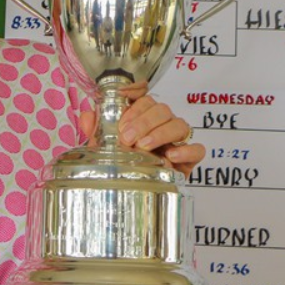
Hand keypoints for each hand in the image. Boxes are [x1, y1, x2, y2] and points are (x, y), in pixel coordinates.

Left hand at [77, 83, 204, 176]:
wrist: (136, 190)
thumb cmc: (123, 164)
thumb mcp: (105, 148)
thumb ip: (96, 132)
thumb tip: (87, 116)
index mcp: (143, 117)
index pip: (145, 96)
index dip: (135, 94)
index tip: (123, 98)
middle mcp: (162, 125)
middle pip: (161, 109)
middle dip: (143, 120)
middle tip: (126, 137)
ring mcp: (177, 141)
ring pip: (179, 124)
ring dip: (160, 133)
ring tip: (143, 147)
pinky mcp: (189, 159)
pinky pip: (197, 149)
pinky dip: (186, 150)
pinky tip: (170, 156)